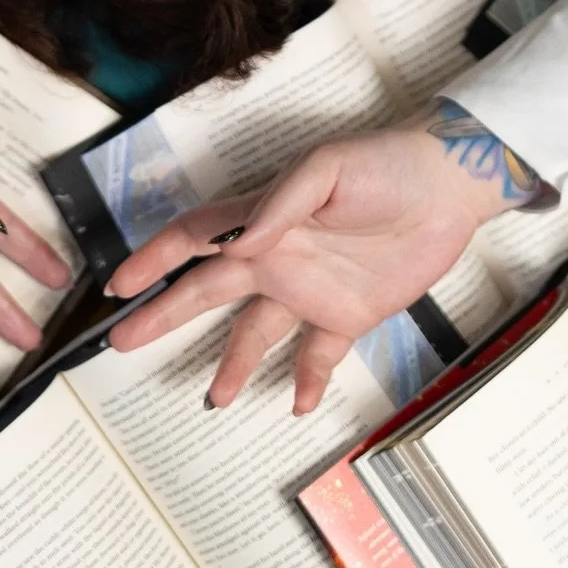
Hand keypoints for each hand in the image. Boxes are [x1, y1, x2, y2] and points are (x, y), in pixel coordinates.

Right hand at [106, 111, 527, 413]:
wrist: (448, 188)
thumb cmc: (385, 164)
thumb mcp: (327, 168)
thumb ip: (280, 204)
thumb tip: (239, 243)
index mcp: (263, 218)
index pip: (195, 238)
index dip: (154, 259)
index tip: (119, 285)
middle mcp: (277, 256)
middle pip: (207, 290)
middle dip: (163, 315)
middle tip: (124, 341)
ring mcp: (310, 288)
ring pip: (255, 332)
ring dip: (232, 364)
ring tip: (213, 399)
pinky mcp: (349, 313)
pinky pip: (317, 353)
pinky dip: (304, 379)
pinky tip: (295, 403)